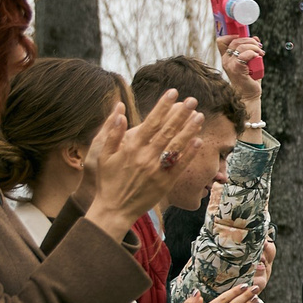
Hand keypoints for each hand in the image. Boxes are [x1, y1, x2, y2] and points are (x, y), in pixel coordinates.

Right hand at [82, 94, 203, 233]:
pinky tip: (198, 141)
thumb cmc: (107, 180)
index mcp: (131, 147)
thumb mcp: (103, 154)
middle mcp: (145, 157)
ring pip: (176, 146)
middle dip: (181, 113)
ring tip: (199, 116)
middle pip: (167, 131)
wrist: (114, 209)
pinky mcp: (165, 183)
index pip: (151, 121)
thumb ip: (112, 132)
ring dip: (189, 130)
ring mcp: (157, 170)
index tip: (173, 93)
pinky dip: (189, 153)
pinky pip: (180, 166)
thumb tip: (120, 110)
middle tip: (192, 100)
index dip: (163, 106)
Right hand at [217, 33, 264, 110]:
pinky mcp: (236, 68)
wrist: (249, 95)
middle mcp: (225, 60)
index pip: (222, 41)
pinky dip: (253, 53)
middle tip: (259, 47)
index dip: (233, 35)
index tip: (245, 38)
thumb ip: (250, 49)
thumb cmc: (249, 79)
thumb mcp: (249, 61)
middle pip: (235, 41)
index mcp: (226, 57)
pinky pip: (245, 55)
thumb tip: (255, 38)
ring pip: (241, 46)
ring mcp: (229, 64)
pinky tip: (258, 58)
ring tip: (261, 53)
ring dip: (254, 47)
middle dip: (250, 40)